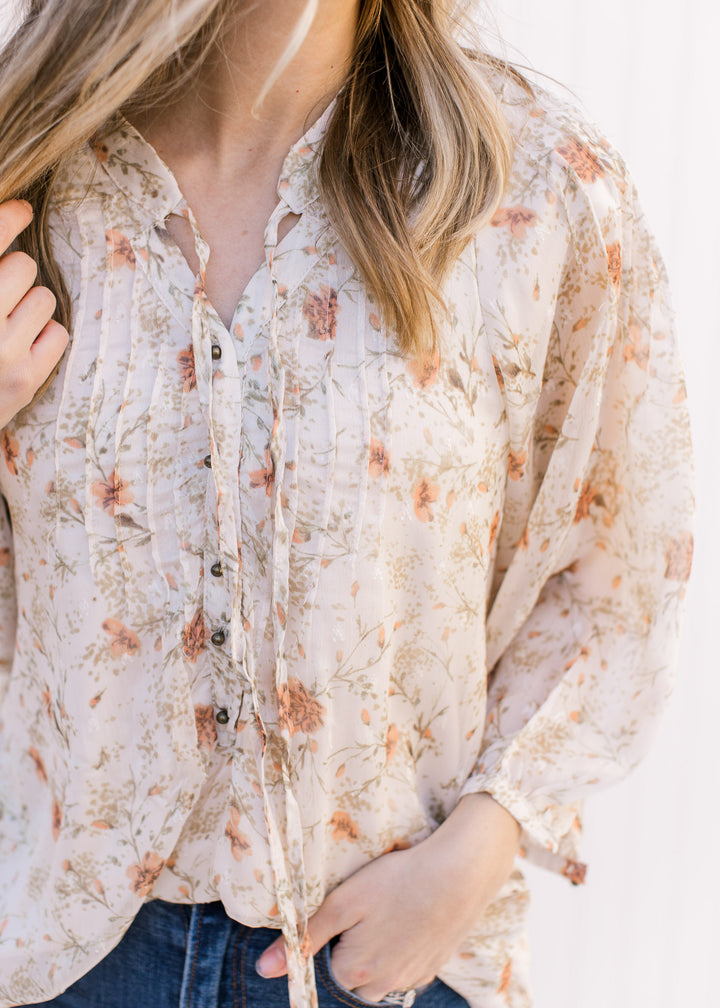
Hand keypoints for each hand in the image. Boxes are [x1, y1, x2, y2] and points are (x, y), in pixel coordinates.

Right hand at [0, 199, 68, 428]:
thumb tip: (11, 213)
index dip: (8, 218)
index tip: (20, 209)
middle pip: (23, 266)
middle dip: (14, 274)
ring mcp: (1, 353)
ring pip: (44, 297)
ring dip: (29, 305)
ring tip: (6, 326)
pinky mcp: (25, 381)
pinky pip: (58, 332)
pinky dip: (44, 335)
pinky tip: (22, 347)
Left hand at [256, 792, 520, 1002]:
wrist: (460, 874)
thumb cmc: (398, 882)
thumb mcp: (344, 901)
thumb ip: (304, 935)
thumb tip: (264, 969)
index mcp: (356, 971)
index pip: (326, 965)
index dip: (334, 934)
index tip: (350, 908)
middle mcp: (384, 986)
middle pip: (354, 976)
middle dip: (355, 949)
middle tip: (370, 908)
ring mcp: (413, 979)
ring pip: (382, 975)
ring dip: (380, 952)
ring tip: (391, 911)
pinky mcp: (434, 967)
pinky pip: (407, 968)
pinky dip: (404, 948)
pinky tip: (411, 918)